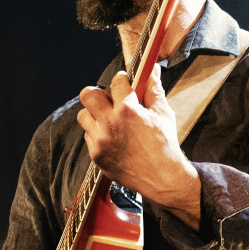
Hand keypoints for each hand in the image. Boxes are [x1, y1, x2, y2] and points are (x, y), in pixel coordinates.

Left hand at [77, 66, 200, 229]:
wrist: (162, 178)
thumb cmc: (164, 146)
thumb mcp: (163, 113)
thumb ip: (153, 90)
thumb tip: (153, 71)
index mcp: (127, 110)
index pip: (116, 82)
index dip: (121, 80)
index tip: (124, 83)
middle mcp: (110, 124)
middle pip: (88, 95)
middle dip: (99, 94)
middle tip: (109, 100)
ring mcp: (100, 141)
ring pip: (83, 116)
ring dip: (95, 114)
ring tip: (109, 120)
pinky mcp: (96, 155)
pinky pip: (88, 136)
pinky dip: (97, 134)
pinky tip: (112, 138)